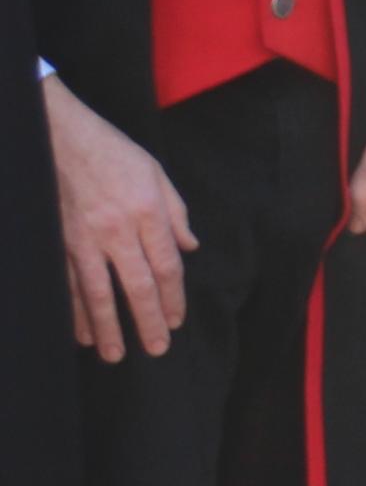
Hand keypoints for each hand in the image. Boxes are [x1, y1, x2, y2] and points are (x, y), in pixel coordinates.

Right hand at [42, 73, 192, 359]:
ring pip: (96, 292)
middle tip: (156, 349)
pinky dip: (72, 309)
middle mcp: (116, 229)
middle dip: (147, 321)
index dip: (173, 299)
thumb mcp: (155, 172)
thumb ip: (175, 212)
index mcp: (147, 212)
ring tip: (114, 354)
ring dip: (106, 326)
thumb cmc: (110, 149)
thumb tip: (190, 246)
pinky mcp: (55, 238)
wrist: (57, 131)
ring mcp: (81, 236)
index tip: (177, 321)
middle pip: (137, 286)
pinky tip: (78, 330)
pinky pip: (65, 281)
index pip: (167, 267)